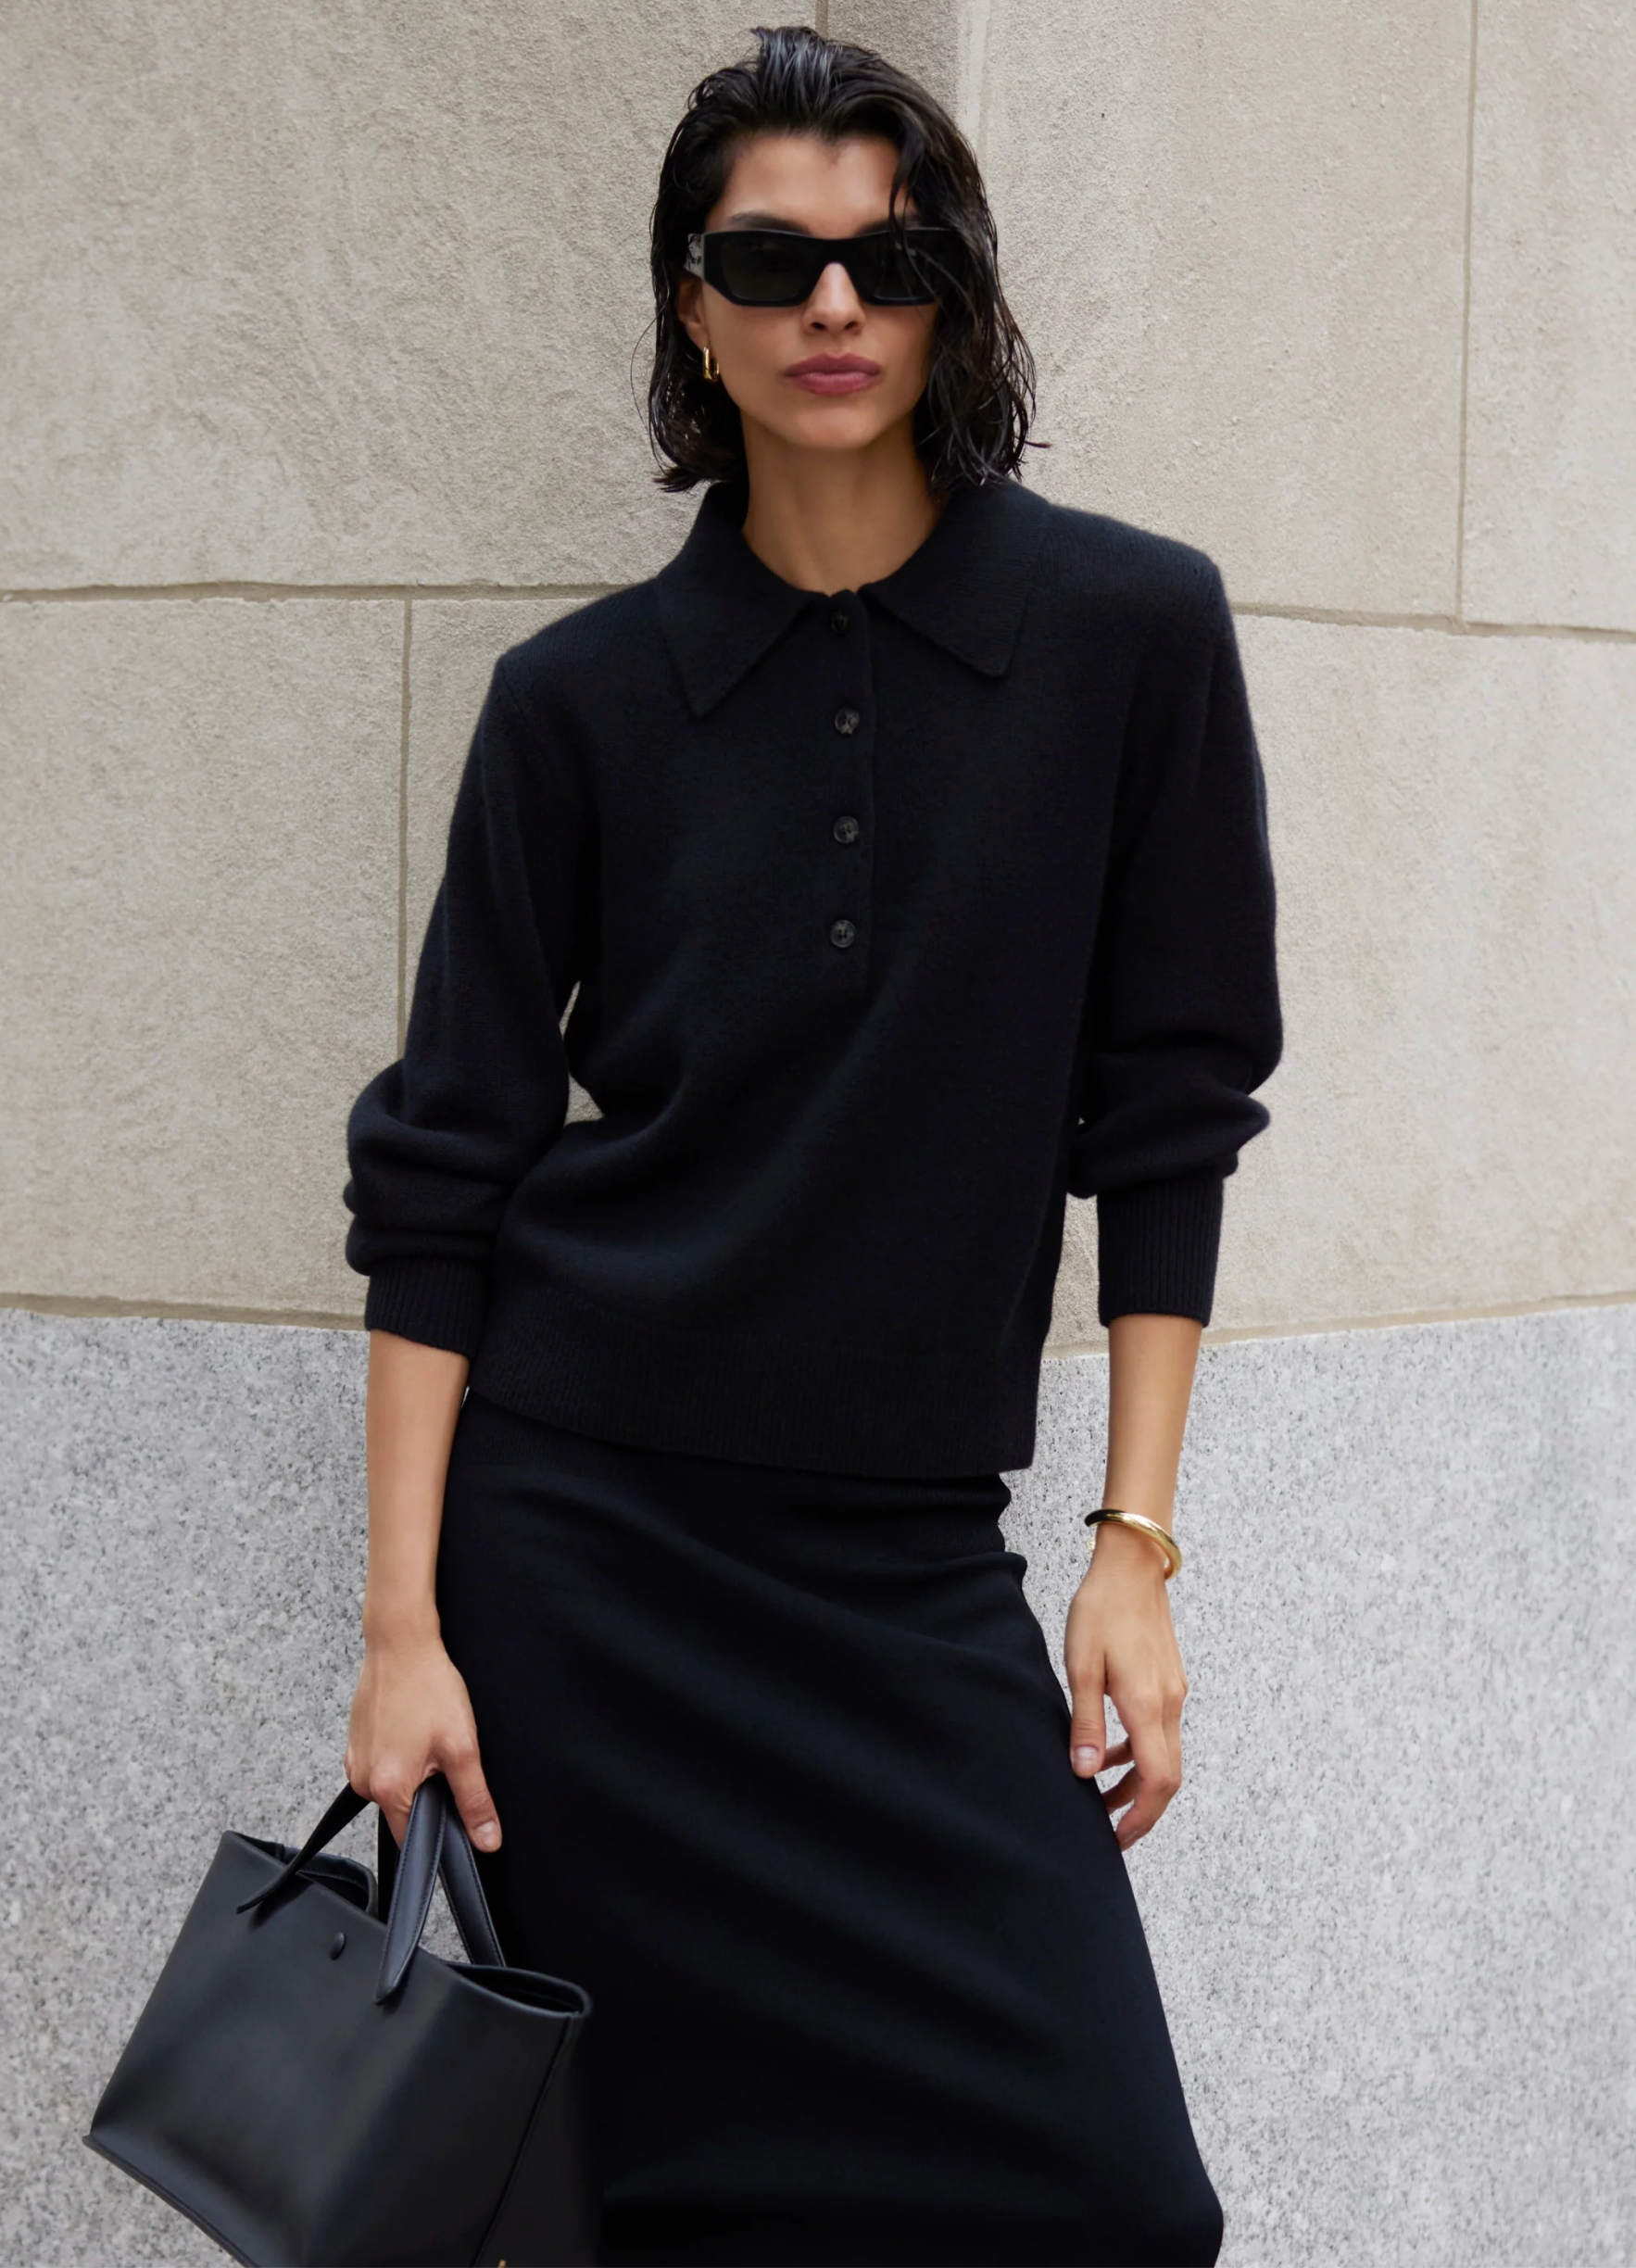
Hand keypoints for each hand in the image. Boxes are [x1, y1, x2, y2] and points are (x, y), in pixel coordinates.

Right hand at [344, 1623, 501, 1853]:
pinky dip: (400, 1757)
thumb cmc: (428, 1687)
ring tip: (426, 1738)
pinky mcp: (355, 1745)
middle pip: (402, 1811)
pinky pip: (381, 1767)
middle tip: (444, 1757)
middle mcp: (363, 1781)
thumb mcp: (462, 1747)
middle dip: (428, 1794)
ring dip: (413, 1774)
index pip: (413, 1838)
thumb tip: (486, 1839)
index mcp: (387, 1787)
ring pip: (392, 1787)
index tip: (454, 1808)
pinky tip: (413, 1730)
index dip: (439, 1831)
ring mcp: (354, 1762)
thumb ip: (473, 1799)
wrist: (400, 1644)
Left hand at [1064, 1518, 1187, 1851]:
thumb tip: (1083, 1773)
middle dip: (1140, 1810)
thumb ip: (1085, 1723)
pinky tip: (1108, 1752)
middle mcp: (1168, 1704)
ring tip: (1100, 1797)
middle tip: (1109, 1831)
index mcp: (1146, 1705)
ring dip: (1136, 1782)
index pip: (1158, 1779)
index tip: (1118, 1838)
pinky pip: (1159, 1732)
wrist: (1132, 1566)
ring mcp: (1172, 1693)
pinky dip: (1138, 1752)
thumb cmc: (1101, 1610)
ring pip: (1163, 1755)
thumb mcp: (1081, 1666)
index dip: (1141, 1817)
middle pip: (1167, 1776)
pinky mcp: (1168, 1682)